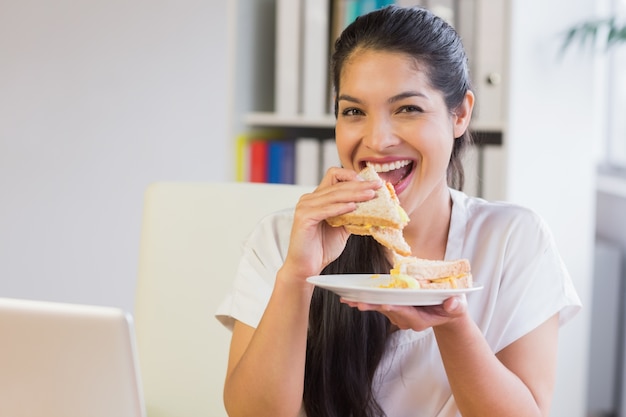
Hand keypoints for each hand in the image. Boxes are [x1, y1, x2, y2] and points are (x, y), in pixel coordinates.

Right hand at [280, 167, 382, 282]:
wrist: (307, 267)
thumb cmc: (322, 248)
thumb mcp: (342, 227)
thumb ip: (352, 214)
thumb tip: (373, 206)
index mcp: (318, 198)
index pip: (334, 176)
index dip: (352, 175)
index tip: (370, 182)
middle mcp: (310, 199)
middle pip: (337, 185)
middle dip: (360, 185)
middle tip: (377, 186)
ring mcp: (305, 207)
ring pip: (333, 195)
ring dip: (354, 194)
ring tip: (370, 195)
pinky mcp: (304, 218)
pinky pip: (325, 209)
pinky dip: (340, 207)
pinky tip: (353, 207)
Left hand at [340, 295, 467, 330]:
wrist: (445, 311)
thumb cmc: (453, 307)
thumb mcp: (459, 306)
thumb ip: (456, 306)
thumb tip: (452, 304)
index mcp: (421, 320)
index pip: (408, 313)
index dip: (397, 308)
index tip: (385, 303)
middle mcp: (407, 320)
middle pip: (389, 311)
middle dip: (373, 306)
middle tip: (358, 303)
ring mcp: (399, 315)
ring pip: (380, 308)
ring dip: (365, 303)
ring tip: (349, 300)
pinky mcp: (393, 309)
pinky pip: (377, 304)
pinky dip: (365, 300)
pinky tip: (349, 299)